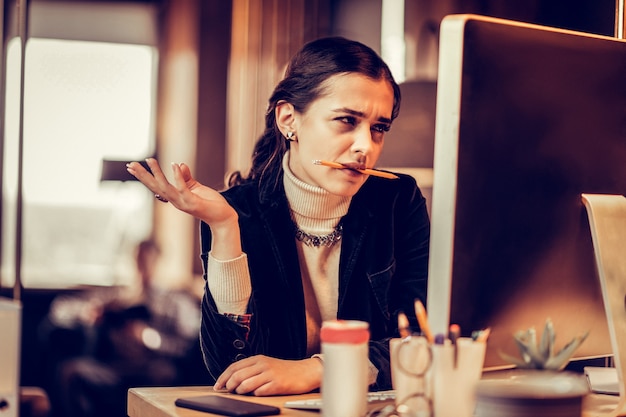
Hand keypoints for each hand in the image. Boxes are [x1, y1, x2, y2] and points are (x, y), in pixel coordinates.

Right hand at [126, 158, 240, 258]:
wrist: (223, 218)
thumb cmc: (210, 204)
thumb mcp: (196, 188)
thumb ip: (186, 177)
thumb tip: (179, 164)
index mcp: (175, 197)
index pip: (156, 186)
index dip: (144, 176)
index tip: (132, 166)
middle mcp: (176, 201)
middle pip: (155, 187)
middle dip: (143, 176)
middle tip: (130, 164)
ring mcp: (183, 202)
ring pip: (166, 187)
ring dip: (157, 173)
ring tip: (149, 160)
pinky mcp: (193, 202)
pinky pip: (183, 188)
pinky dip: (178, 177)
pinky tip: (174, 165)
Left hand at [214, 355, 322, 395]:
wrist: (305, 372)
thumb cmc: (284, 370)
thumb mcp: (266, 364)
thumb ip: (251, 369)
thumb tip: (232, 381)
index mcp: (258, 359)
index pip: (234, 367)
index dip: (223, 377)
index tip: (217, 386)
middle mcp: (263, 365)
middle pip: (237, 376)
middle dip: (229, 386)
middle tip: (227, 391)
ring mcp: (270, 374)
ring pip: (246, 385)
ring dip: (240, 391)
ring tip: (242, 393)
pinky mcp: (277, 384)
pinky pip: (259, 392)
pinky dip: (255, 395)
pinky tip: (258, 394)